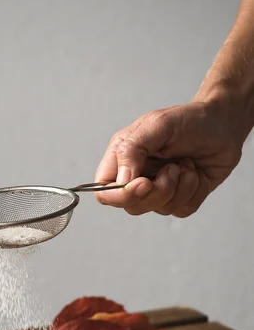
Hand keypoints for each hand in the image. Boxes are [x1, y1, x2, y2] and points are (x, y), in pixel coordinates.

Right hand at [94, 98, 245, 216]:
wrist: (224, 123)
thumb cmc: (190, 119)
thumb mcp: (158, 125)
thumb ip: (132, 150)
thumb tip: (122, 179)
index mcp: (122, 158)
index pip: (105, 192)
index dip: (121, 195)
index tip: (144, 183)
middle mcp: (137, 176)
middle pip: (132, 206)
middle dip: (158, 191)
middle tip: (173, 168)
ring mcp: (159, 190)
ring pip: (160, 209)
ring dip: (180, 186)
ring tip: (185, 163)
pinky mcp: (181, 198)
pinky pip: (181, 210)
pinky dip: (194, 191)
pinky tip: (195, 171)